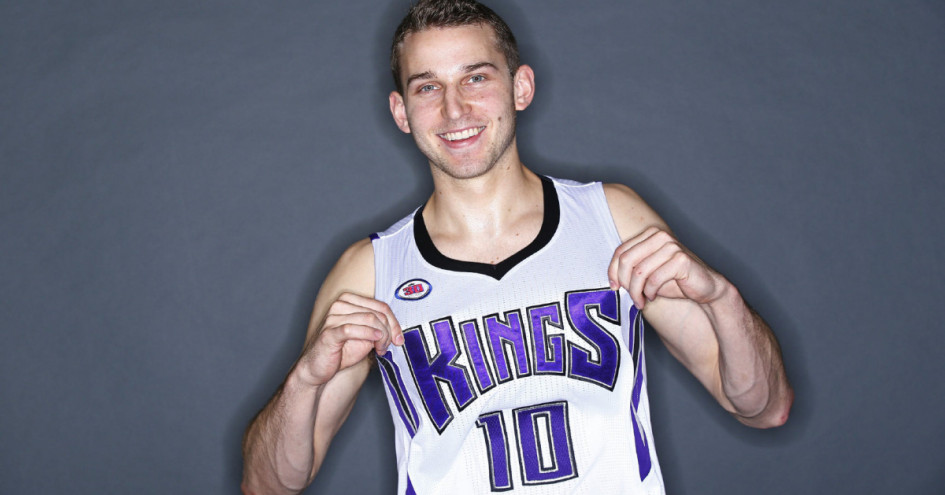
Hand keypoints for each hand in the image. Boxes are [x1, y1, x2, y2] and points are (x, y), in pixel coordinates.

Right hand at [298, 293, 403, 386]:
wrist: (319, 368)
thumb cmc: (341, 351)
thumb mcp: (365, 336)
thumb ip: (378, 327)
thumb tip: (396, 329)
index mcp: (349, 300)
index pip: (380, 305)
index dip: (394, 322)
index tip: (399, 338)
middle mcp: (340, 305)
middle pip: (377, 312)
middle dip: (388, 331)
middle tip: (388, 347)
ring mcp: (333, 317)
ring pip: (369, 319)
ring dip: (381, 337)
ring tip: (380, 350)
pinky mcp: (329, 332)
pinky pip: (353, 329)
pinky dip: (369, 335)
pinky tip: (375, 344)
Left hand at [608, 227, 725, 309]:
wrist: (705, 288)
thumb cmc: (675, 281)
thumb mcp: (647, 274)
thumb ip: (631, 270)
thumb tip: (612, 278)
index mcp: (650, 235)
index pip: (621, 251)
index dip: (613, 271)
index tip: (614, 287)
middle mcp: (660, 236)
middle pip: (627, 260)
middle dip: (625, 283)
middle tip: (631, 297)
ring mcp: (671, 246)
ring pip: (639, 272)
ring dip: (637, 292)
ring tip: (641, 301)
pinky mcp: (681, 260)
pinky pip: (654, 279)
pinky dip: (650, 292)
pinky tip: (653, 297)